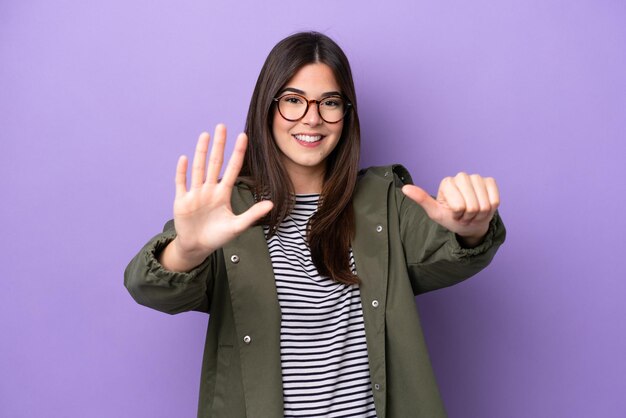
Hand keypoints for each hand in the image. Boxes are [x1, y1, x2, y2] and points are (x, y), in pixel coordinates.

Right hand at [160, 124, 272, 271]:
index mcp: (223, 194)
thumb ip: (252, 214)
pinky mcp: (182, 201)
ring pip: (199, 169)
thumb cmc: (217, 236)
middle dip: (219, 145)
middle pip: (214, 163)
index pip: (232, 169)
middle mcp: (209, 190)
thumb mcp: (237, 226)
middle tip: (222, 126)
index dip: (237, 153)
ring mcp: (195, 194)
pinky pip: (181, 183)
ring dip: (201, 152)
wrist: (197, 247)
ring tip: (205, 135)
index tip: (243, 136)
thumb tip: (271, 204)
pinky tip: (184, 158)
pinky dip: (182, 172)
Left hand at [402, 172, 499, 247]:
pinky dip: (491, 209)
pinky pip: (495, 200)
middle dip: (469, 215)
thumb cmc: (450, 217)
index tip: (453, 213)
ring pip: (485, 204)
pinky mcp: (490, 181)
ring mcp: (477, 177)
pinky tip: (484, 206)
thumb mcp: (435, 212)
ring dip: (480, 214)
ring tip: (473, 212)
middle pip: (472, 206)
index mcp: (447, 182)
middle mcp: (461, 176)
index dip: (457, 215)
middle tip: (464, 214)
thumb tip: (404, 188)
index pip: (458, 206)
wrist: (469, 222)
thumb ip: (421, 200)